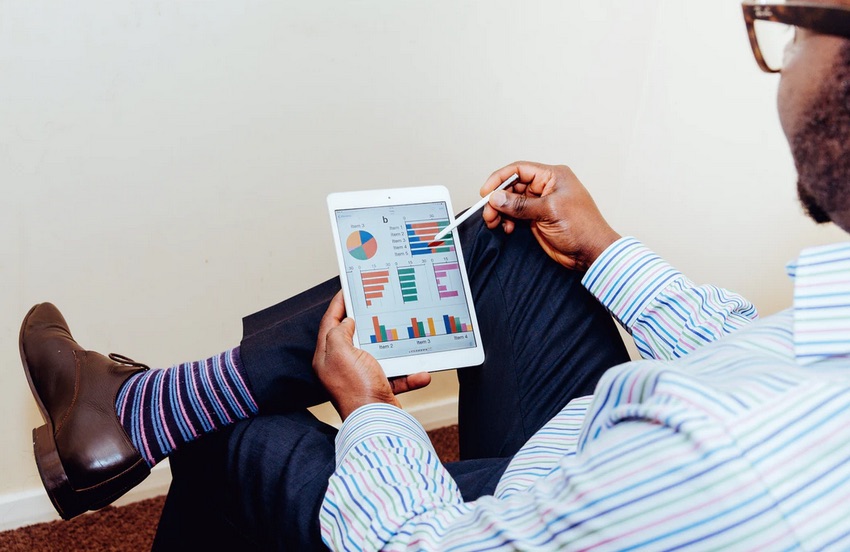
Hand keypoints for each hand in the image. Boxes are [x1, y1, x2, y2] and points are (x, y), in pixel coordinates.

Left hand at [312, 292, 430, 419]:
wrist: (376, 423)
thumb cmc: (356, 388)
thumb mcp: (341, 352)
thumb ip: (339, 333)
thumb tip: (347, 323)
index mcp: (327, 357)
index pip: (329, 323)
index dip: (338, 304)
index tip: (347, 289)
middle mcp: (341, 367)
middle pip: (353, 336)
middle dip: (366, 321)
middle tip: (376, 304)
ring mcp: (360, 377)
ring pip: (378, 354)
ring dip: (394, 349)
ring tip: (403, 335)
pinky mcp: (378, 388)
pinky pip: (396, 375)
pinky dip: (409, 374)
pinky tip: (421, 372)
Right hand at [481, 161, 621, 271]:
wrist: (591, 252)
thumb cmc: (582, 227)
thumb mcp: (549, 211)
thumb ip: (520, 205)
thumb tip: (496, 198)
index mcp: (553, 176)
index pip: (519, 169)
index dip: (500, 179)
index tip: (486, 192)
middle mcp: (545, 187)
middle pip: (512, 186)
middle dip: (498, 199)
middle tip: (488, 212)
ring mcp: (540, 203)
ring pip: (511, 202)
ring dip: (500, 211)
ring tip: (494, 222)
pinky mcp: (537, 218)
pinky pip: (515, 215)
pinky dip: (507, 220)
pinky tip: (507, 228)